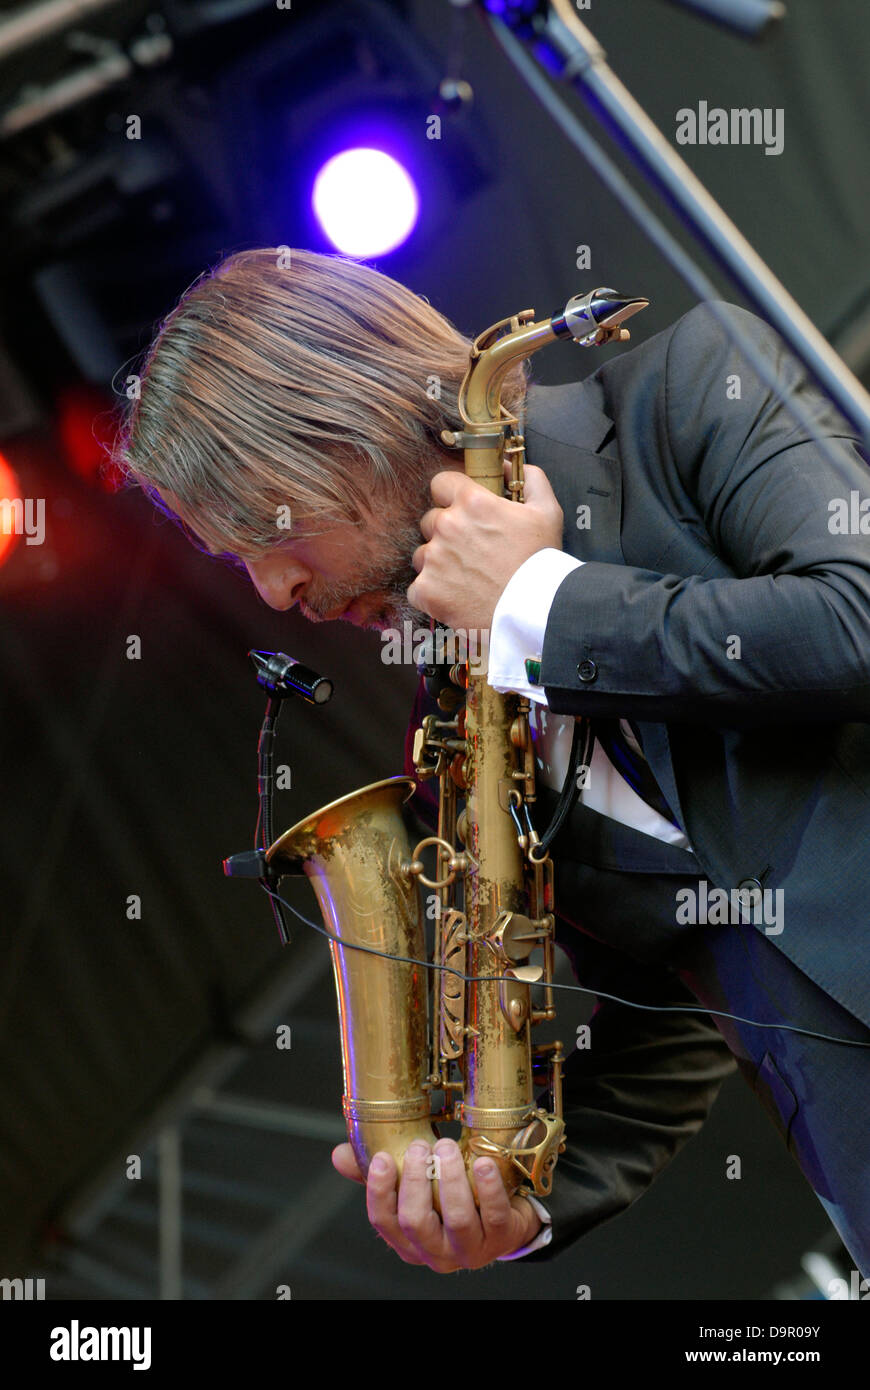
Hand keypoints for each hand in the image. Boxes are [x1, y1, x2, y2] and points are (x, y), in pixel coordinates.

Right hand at [331, 1137, 541, 1270]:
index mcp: (408, 1240)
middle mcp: (435, 1251)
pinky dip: (487, 1187)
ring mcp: (469, 1249)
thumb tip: (338, 1155)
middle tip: (419, 1146)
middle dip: (415, 1180)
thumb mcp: (414, 1189)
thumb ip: (379, 1175)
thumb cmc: (451, 1202)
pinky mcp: (500, 1239)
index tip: (382, 1158)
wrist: (505, 1220)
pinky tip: (482, 1162)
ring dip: (450, 1178)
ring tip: (446, 1147)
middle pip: (416, 1221)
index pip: (383, 1222)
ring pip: (456, 1218)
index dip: (379, 1190)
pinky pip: (494, 1215)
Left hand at [406, 462, 562, 632]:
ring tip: (465, 577)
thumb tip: (507, 465)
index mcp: (472, 502)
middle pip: (431, 520)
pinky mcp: (426, 590)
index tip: (463, 510)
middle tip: (471, 551)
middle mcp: (447, 526)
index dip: (452, 495)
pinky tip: (456, 597)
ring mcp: (433, 559)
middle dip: (446, 532)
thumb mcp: (548, 511)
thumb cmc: (540, 563)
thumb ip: (530, 479)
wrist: (534, 611)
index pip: (441, 483)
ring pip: (422, 553)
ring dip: (437, 562)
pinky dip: (432, 592)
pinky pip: (418, 586)